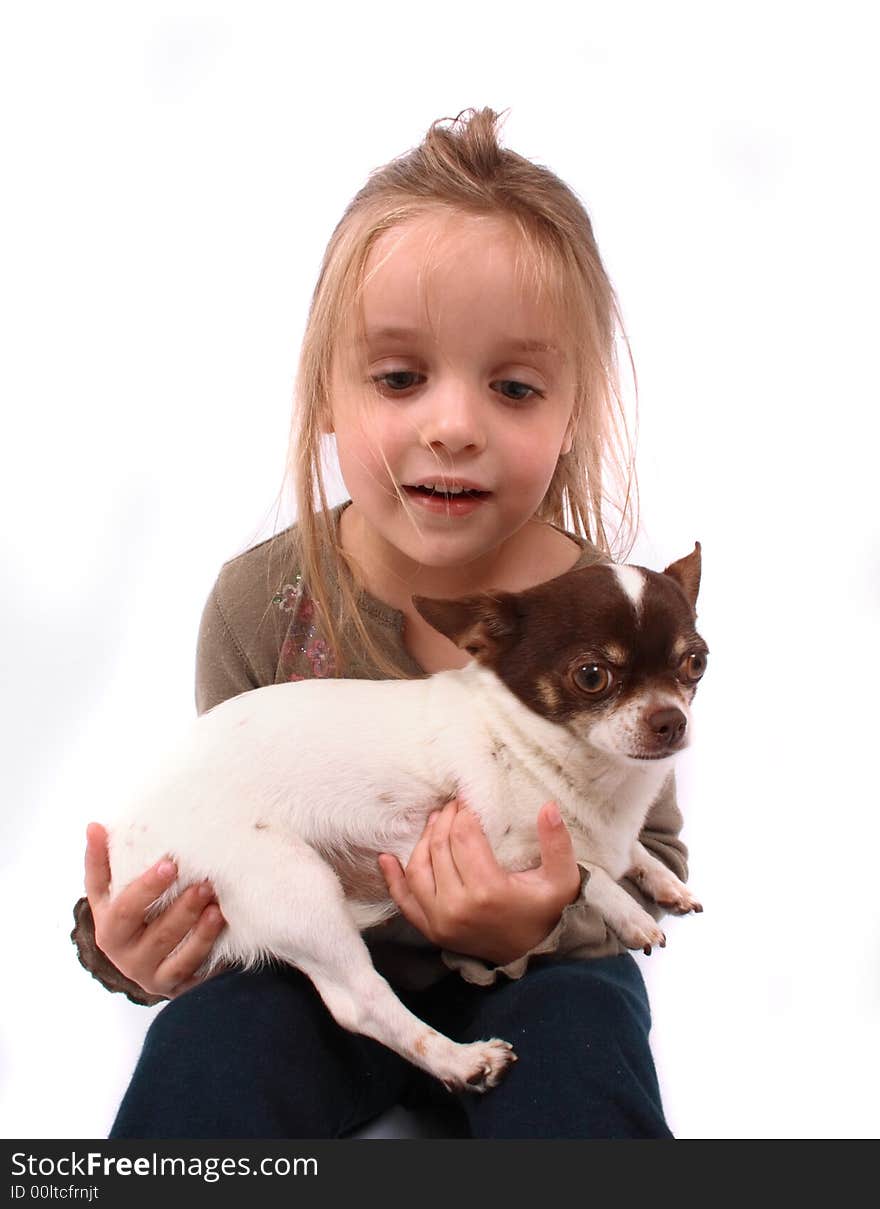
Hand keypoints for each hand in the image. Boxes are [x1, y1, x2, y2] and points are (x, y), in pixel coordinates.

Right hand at [84, 822, 225, 998]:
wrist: (153, 963)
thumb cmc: (135, 916)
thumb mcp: (114, 892)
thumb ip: (104, 861)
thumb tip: (93, 826)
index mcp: (107, 924)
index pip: (120, 904)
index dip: (143, 885)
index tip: (169, 863)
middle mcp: (122, 952)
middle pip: (145, 927)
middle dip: (170, 902)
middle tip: (199, 880)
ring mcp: (147, 972)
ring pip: (169, 947)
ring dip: (192, 920)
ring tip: (212, 897)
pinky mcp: (173, 985)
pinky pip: (189, 966)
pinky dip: (205, 942)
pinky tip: (219, 920)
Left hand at [378, 799, 581, 965]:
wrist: (534, 956)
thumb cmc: (546, 912)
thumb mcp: (562, 879)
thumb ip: (557, 843)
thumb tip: (548, 806)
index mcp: (487, 890)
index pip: (463, 835)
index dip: (463, 811)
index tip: (469, 800)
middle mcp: (457, 906)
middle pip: (439, 847)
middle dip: (444, 819)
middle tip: (453, 805)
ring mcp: (439, 921)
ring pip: (418, 868)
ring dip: (423, 840)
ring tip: (436, 822)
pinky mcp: (431, 930)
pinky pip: (404, 901)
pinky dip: (393, 879)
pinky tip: (386, 858)